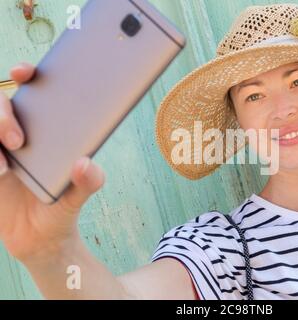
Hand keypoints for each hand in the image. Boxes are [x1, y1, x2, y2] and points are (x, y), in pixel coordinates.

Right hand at [0, 62, 104, 262]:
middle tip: (18, 140)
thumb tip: (86, 164)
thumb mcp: (78, 197)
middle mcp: (16, 134)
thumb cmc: (61, 209)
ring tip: (3, 168)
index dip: (24, 74)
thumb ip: (88, 182)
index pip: (31, 91)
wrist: (39, 240)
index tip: (24, 73)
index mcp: (45, 130)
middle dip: (1, 114)